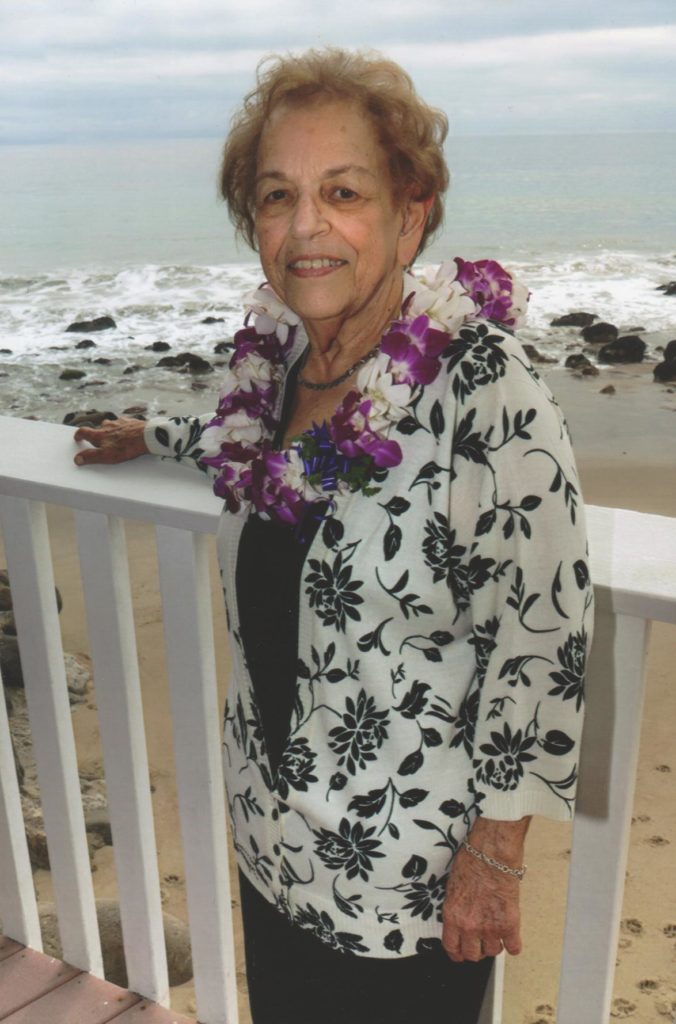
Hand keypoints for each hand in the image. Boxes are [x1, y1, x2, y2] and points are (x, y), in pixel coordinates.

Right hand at [73, 417, 148, 465]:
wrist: (146, 437)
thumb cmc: (126, 446)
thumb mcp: (106, 455)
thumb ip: (91, 457)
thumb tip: (77, 459)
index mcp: (99, 433)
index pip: (83, 432)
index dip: (79, 435)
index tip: (78, 438)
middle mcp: (108, 425)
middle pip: (98, 428)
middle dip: (98, 434)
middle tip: (100, 442)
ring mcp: (120, 422)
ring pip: (112, 425)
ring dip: (111, 431)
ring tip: (116, 439)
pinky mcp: (131, 422)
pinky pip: (124, 424)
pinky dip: (124, 429)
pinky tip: (128, 434)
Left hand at [441, 816, 528, 962]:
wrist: (492, 852)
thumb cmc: (472, 860)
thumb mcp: (452, 887)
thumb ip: (456, 908)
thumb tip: (459, 919)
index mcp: (452, 915)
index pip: (451, 947)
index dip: (457, 952)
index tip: (460, 952)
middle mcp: (469, 926)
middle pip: (472, 955)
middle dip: (476, 950)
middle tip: (480, 941)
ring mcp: (490, 927)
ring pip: (492, 952)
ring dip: (494, 944)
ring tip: (496, 932)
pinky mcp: (509, 924)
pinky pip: (513, 948)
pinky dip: (513, 944)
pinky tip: (511, 935)